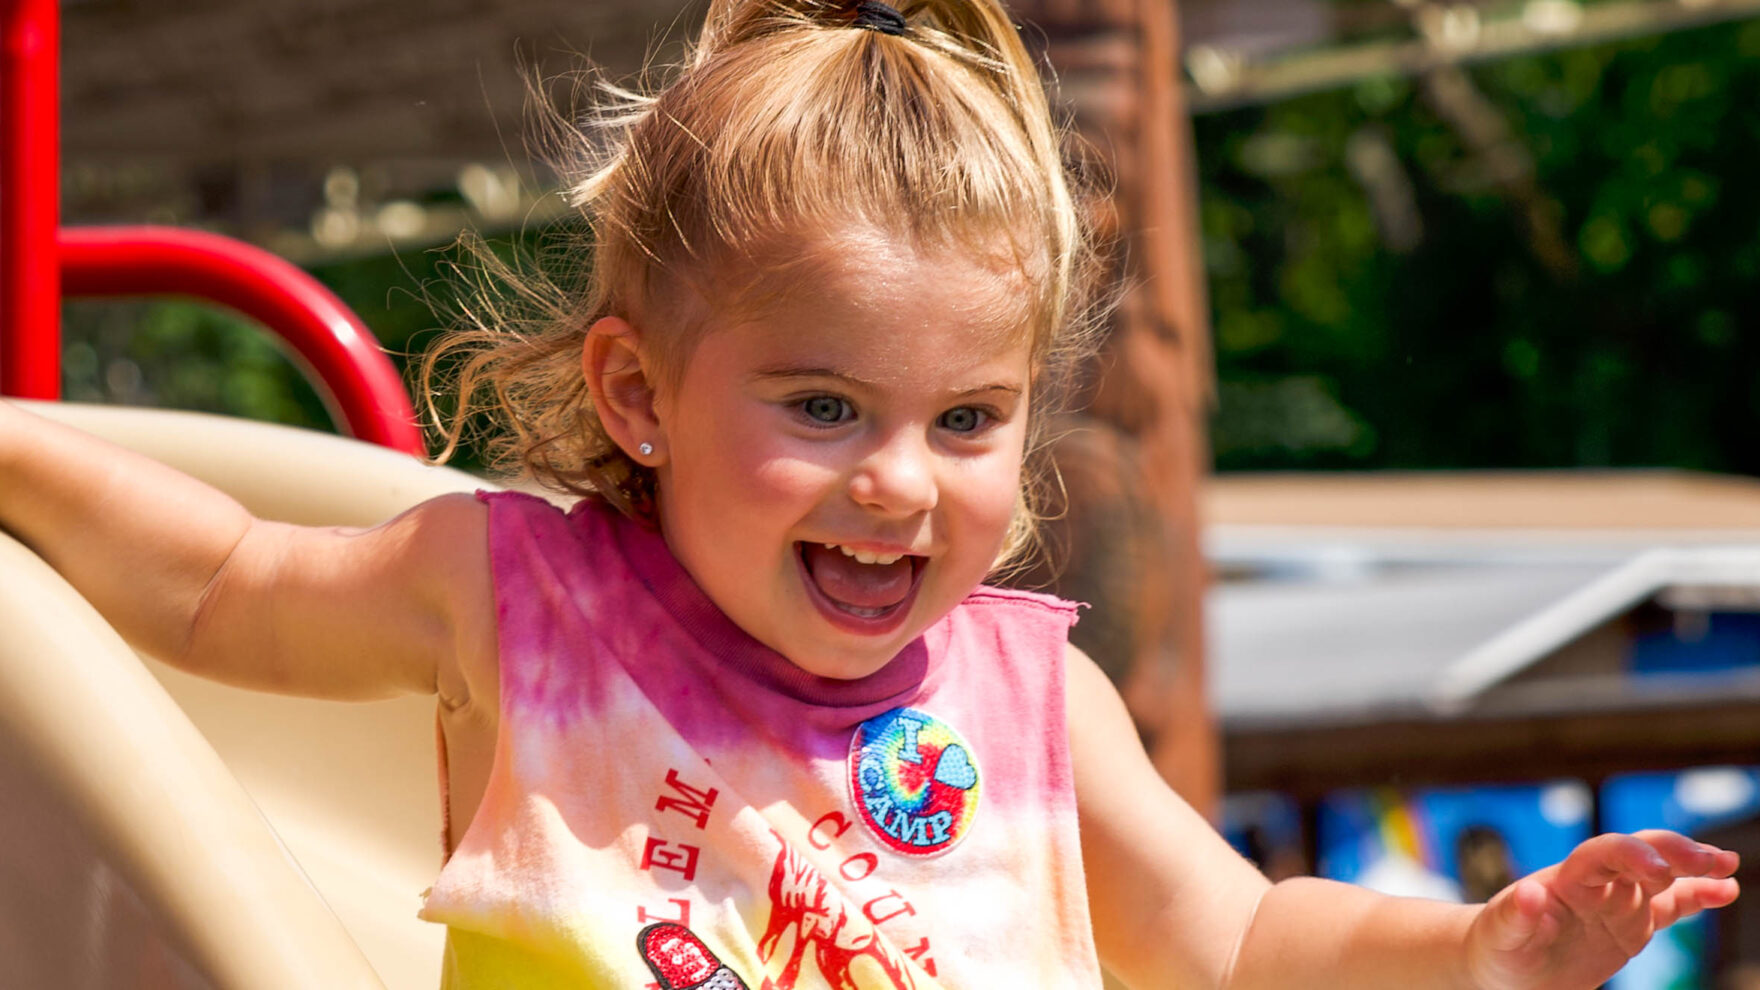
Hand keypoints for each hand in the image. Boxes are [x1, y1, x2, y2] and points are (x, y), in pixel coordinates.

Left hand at [1463, 830, 1738, 989]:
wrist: (1500, 964)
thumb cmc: (1496, 945)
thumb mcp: (1501, 933)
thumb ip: (1516, 913)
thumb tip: (1530, 892)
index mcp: (1566, 880)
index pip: (1602, 855)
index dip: (1631, 854)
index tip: (1659, 868)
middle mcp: (1596, 884)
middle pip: (1638, 853)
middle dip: (1672, 852)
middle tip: (1710, 860)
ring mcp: (1616, 903)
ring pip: (1660, 877)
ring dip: (1692, 868)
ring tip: (1726, 865)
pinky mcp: (1630, 927)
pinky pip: (1668, 907)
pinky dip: (1695, 898)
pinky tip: (1724, 891)